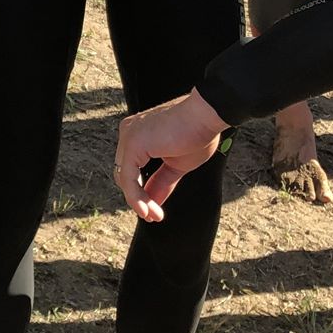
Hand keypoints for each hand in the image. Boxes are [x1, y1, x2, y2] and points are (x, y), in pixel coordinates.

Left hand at [114, 90, 226, 221]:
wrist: (207, 116)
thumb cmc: (198, 133)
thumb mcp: (177, 165)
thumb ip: (161, 182)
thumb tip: (152, 204)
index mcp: (138, 134)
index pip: (132, 168)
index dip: (140, 191)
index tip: (154, 210)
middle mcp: (129, 132)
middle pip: (125, 174)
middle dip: (139, 198)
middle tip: (154, 216)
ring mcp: (129, 136)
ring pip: (125, 178)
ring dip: (139, 201)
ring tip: (153, 215)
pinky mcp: (133, 144)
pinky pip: (128, 177)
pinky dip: (136, 196)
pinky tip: (147, 209)